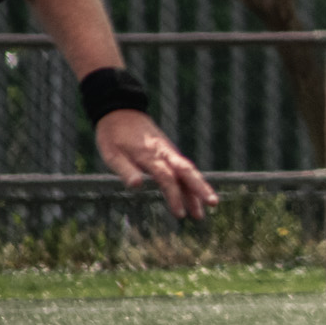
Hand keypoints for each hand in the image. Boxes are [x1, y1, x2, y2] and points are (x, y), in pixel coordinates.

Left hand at [96, 111, 218, 219]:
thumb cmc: (113, 135)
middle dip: (201, 189)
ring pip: (189, 171)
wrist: (121, 110)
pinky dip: (193, 181)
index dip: (174, 196)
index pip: (166, 178)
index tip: (180, 214)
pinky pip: (185, 168)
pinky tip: (196, 194)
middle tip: (213, 204)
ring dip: (199, 188)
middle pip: (187, 172)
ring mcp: (169, 152)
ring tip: (209, 206)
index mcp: (149, 155)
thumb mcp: (111, 153)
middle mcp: (164, 153)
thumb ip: (125, 170)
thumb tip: (137, 185)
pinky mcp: (170, 152)